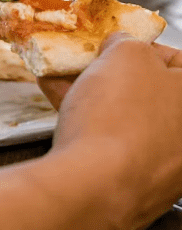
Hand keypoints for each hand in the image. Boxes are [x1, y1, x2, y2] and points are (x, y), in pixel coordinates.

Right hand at [39, 32, 181, 229]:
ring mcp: (165, 165)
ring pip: (126, 117)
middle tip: (87, 63)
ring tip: (59, 79)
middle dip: (112, 73)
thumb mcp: (125, 53)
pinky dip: (89, 123)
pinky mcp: (135, 185)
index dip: (143, 46)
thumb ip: (128, 43)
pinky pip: (112, 143)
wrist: (94, 186)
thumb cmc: (119, 117)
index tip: (117, 44)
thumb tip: (122, 46)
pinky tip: (59, 104)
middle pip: (148, 91)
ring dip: (93, 94)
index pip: (178, 61)